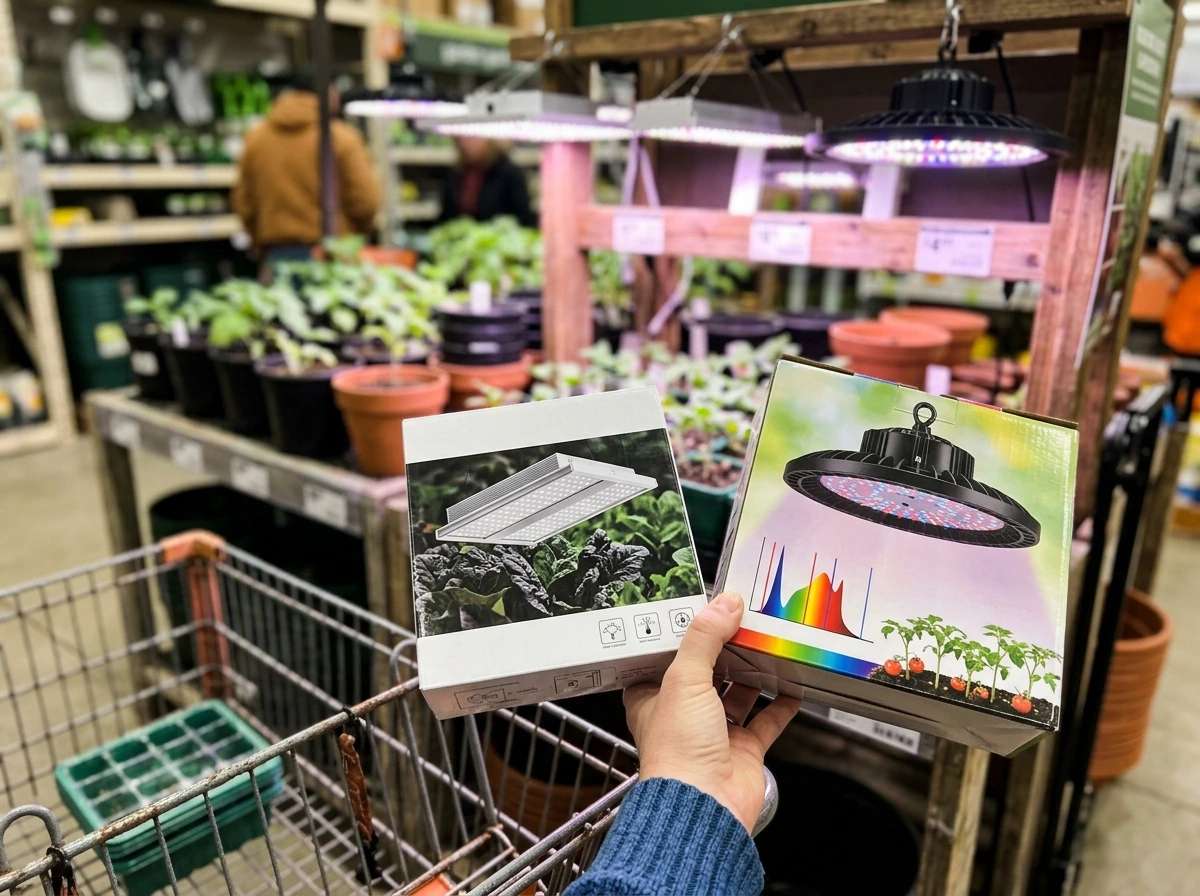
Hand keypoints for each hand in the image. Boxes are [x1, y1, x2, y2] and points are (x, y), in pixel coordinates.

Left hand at [623, 592, 800, 831]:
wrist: (705, 806)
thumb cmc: (678, 752)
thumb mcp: (684, 679)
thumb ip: (705, 637)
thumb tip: (724, 603)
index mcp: (654, 697)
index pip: (667, 655)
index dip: (684, 633)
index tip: (705, 608)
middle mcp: (683, 714)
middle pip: (707, 671)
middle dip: (725, 649)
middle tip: (745, 620)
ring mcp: (715, 732)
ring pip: (738, 694)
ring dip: (754, 672)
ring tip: (770, 644)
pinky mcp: (744, 750)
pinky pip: (766, 721)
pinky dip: (781, 705)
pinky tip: (793, 686)